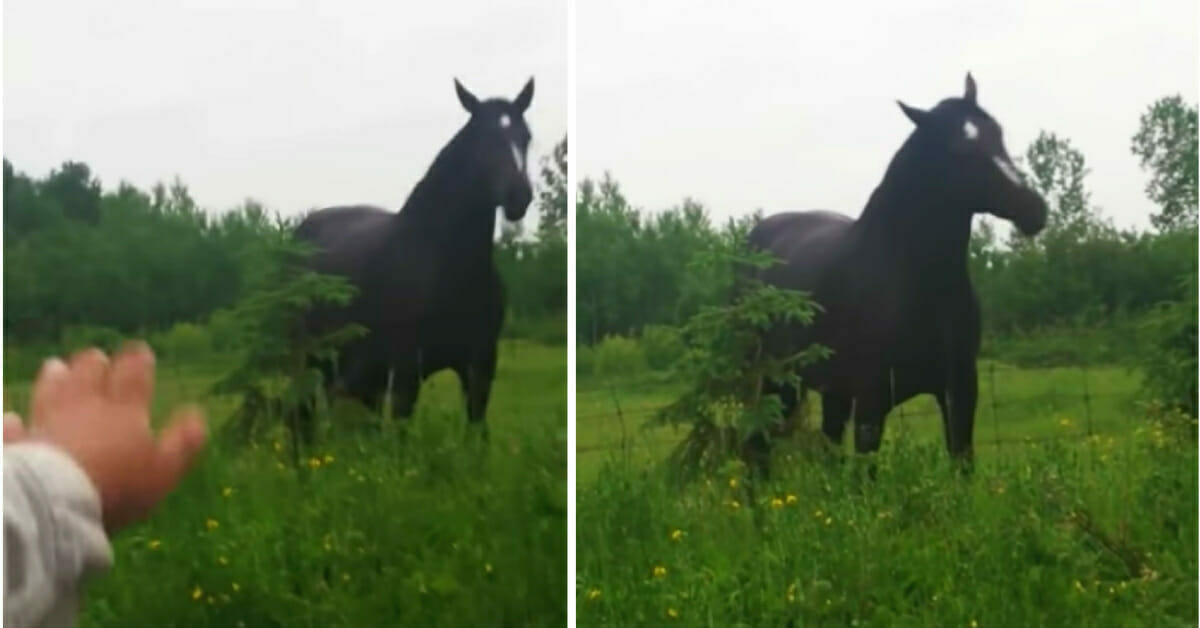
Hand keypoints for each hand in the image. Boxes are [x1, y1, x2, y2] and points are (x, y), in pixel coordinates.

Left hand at [25, 342, 206, 530]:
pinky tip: (11, 417)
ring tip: (56, 365)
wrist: (55, 503)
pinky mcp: (21, 444)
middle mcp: (85, 407)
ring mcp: (48, 422)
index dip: (138, 361)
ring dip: (55, 377)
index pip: (134, 375)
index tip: (141, 350)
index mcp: (125, 411)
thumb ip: (181, 442)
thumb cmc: (118, 487)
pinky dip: (15, 422)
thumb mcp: (164, 470)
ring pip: (51, 390)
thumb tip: (197, 415)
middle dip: (94, 363)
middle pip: (89, 374)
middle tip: (97, 357)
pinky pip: (16, 429)